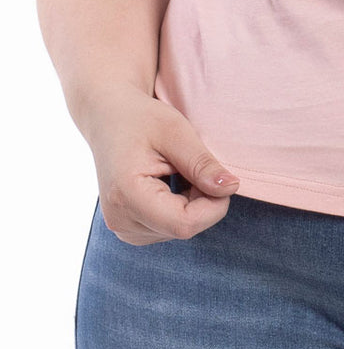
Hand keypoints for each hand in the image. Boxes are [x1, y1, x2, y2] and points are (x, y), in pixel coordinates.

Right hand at [83, 84, 240, 244]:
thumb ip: (202, 163)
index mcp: (126, 195)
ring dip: (193, 204)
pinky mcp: (130, 230)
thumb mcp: (176, 131)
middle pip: (184, 228)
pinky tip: (171, 183)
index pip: (184, 223)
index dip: (213, 205)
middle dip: (204, 200)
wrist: (108, 119)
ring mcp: (122, 229)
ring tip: (177, 170)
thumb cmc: (140, 119)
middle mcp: (120, 220)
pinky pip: (170, 228)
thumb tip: (231, 188)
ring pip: (180, 229)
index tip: (219, 177)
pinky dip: (181, 208)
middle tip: (195, 165)